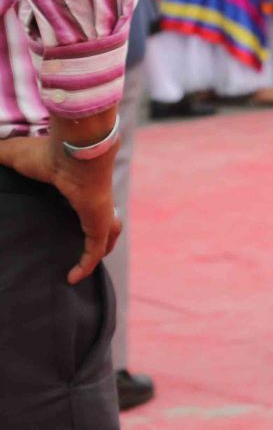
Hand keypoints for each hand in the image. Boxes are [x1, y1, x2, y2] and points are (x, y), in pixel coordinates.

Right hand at [0, 135, 122, 283]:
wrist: (74, 152)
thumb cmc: (47, 152)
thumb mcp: (15, 154)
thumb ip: (0, 154)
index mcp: (78, 187)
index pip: (84, 204)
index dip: (80, 214)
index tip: (63, 226)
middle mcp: (93, 200)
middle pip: (102, 222)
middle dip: (96, 236)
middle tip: (76, 252)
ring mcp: (99, 212)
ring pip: (106, 237)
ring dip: (95, 252)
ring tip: (79, 267)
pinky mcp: (99, 224)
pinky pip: (95, 251)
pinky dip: (86, 265)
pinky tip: (72, 278)